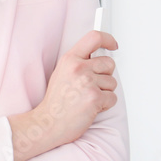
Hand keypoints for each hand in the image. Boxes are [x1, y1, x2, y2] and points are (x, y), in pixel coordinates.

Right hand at [10, 30, 118, 160]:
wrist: (48, 123)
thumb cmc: (56, 102)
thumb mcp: (62, 73)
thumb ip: (79, 62)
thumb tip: (99, 58)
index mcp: (69, 59)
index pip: (94, 38)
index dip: (108, 39)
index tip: (113, 45)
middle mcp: (78, 67)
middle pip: (109, 63)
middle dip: (105, 75)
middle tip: (92, 85)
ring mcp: (87, 82)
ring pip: (112, 82)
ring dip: (104, 92)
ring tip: (87, 98)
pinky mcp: (95, 97)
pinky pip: (112, 98)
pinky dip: (105, 105)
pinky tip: (90, 107)